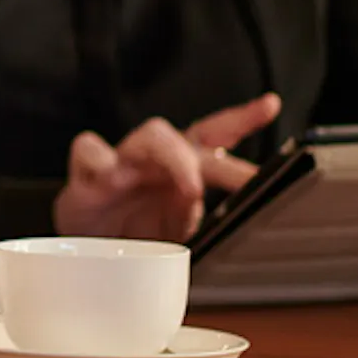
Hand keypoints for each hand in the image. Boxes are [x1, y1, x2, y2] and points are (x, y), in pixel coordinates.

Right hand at [53, 93, 281, 241]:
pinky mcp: (87, 172)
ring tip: (190, 186)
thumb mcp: (176, 233)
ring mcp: (123, 162)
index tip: (271, 105)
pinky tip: (110, 175)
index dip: (243, 119)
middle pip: (188, 137)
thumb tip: (210, 209)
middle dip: (217, 155)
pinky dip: (99, 158)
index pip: (216, 137)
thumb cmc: (135, 234)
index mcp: (183, 167)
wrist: (89, 253)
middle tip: (239, 181)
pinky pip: (88, 148)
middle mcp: (156, 159)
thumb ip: (194, 220)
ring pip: (150, 136)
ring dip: (175, 157)